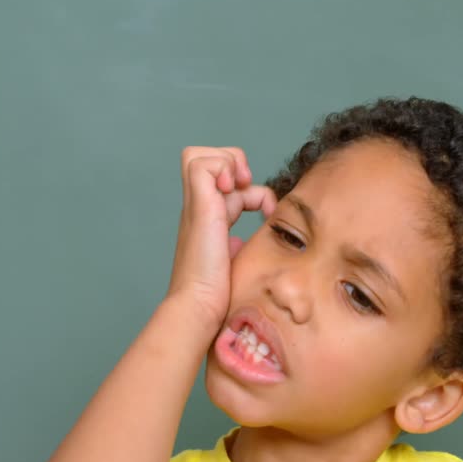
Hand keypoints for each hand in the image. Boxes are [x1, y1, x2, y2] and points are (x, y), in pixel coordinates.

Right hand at [167, 146, 275, 332]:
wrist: (200, 306)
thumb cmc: (218, 293)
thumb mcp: (235, 259)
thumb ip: (236, 245)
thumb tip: (237, 243)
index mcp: (209, 218)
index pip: (224, 180)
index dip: (248, 186)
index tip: (266, 211)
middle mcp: (199, 208)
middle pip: (203, 158)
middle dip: (232, 162)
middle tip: (248, 186)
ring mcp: (196, 206)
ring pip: (198, 155)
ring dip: (227, 163)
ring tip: (240, 186)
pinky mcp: (199, 207)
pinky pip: (200, 164)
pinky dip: (221, 169)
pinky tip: (232, 191)